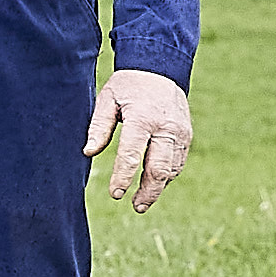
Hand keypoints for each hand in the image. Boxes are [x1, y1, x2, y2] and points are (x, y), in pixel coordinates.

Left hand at [85, 69, 193, 209]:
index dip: (123, 177)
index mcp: (142, 119)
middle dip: (148, 192)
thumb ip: (98, 126)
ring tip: (143, 201)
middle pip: (159, 169)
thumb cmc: (128, 85)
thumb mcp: (107, 99)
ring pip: (171, 169)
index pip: (132, 155)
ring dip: (158, 188)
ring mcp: (180, 132)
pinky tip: (153, 183)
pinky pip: (178, 162)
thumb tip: (88, 152)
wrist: (160, 69)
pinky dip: (166, 176)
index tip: (115, 194)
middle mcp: (165, 127)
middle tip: (136, 207)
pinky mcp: (186, 136)